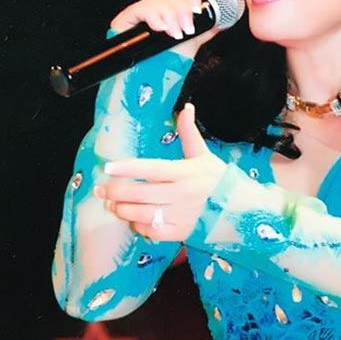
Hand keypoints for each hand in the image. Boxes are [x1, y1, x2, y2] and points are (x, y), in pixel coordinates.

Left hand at [93, 103, 227, 241]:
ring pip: (141, 213)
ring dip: (121, 209)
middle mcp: (181, 194)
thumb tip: (186, 107)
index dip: (128, 168)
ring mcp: (181, 215)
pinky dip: (138, 225)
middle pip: (139, 193)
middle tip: (102, 188)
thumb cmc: (216, 180)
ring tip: (112, 203)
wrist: (238, 210)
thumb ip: (189, 132)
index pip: (151, 169)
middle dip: (115, 191)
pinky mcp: (181, 232)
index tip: (108, 167)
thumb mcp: (203, 155)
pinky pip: (151, 230)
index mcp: (185, 172)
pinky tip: (134, 218)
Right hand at [109, 0, 220, 57]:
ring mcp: (139, 14)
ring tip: (175, 34)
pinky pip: (141, 8)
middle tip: (187, 29)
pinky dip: (155, 17)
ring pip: (157, 0)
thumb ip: (205, 30)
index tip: (198, 10)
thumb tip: (220, 22)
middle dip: (182, 10)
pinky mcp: (124, 20)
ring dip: (171, 16)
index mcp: (169, 11)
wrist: (150, 82)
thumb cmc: (167, 64)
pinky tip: (160, 29)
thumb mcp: (191, 43)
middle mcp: (154, 10)